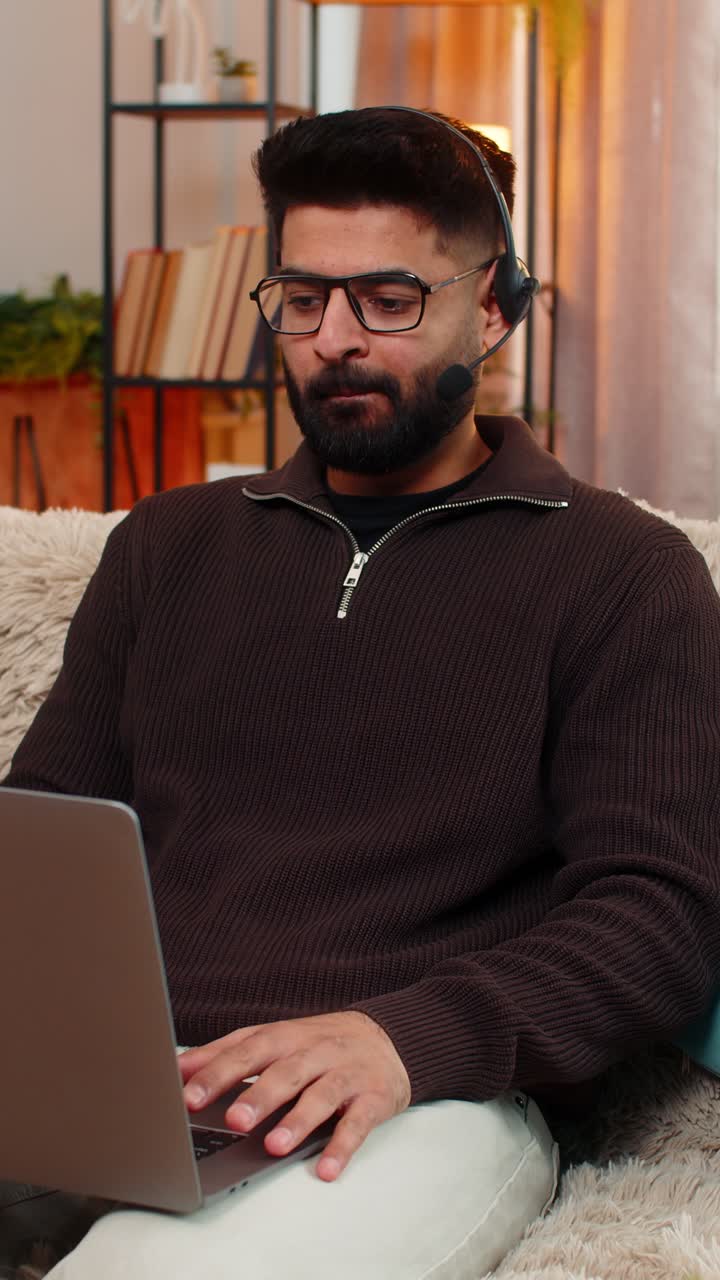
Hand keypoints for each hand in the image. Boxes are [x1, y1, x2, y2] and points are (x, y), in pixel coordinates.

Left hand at [178, 1010, 410, 1180]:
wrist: (386, 1037)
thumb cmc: (318, 1043)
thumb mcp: (274, 1038)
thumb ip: (227, 1052)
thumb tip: (179, 1068)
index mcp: (286, 1036)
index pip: (248, 1050)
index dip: (218, 1072)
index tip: (188, 1095)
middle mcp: (315, 1052)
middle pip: (285, 1072)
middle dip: (258, 1095)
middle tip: (233, 1120)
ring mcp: (346, 1074)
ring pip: (321, 1096)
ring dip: (298, 1121)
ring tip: (275, 1146)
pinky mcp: (373, 1098)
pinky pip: (358, 1123)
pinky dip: (343, 1146)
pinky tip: (327, 1169)